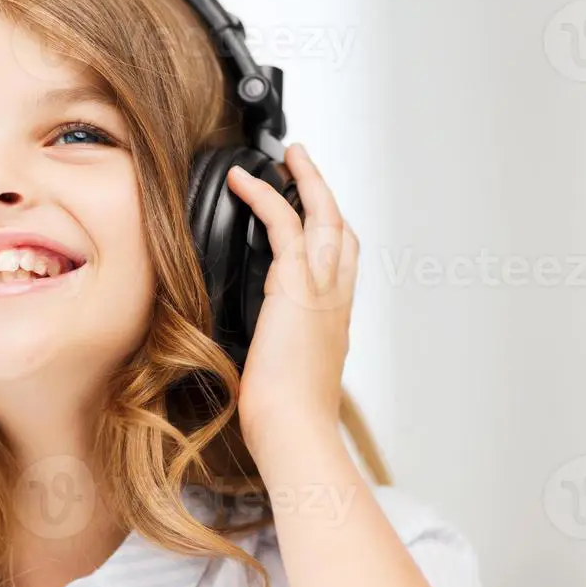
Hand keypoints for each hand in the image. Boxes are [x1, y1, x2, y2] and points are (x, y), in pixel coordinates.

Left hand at [226, 144, 358, 459]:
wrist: (293, 430)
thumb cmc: (284, 418)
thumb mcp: (283, 375)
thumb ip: (276, 350)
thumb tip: (252, 347)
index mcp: (334, 321)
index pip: (342, 263)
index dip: (332, 232)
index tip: (315, 213)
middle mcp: (337, 300)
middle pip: (343, 229)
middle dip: (326, 192)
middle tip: (304, 164)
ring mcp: (323, 290)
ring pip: (324, 216)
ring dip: (306, 180)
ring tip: (288, 156)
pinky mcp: (297, 286)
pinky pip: (283, 223)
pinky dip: (265, 195)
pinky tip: (242, 181)